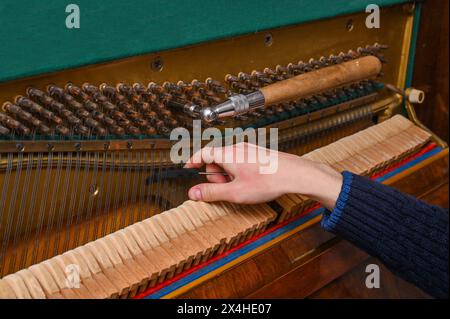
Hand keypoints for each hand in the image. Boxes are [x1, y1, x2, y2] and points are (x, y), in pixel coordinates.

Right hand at [184, 143, 342, 209]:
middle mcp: (237, 148)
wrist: (295, 175)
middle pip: (216, 159)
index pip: (203, 153)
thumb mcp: (235, 192)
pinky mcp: (257, 153)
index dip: (193, 161)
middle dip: (216, 175)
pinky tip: (250, 182)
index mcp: (228, 154)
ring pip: (229, 161)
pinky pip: (240, 161)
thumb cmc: (268, 181)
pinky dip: (238, 172)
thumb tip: (194, 192)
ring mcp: (248, 149)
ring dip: (228, 175)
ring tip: (240, 187)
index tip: (187, 169)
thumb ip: (212, 192)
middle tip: (226, 188)